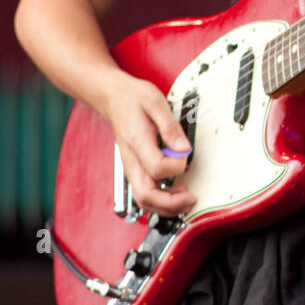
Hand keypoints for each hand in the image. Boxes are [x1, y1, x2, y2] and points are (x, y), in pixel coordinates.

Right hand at [103, 74, 194, 217]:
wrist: (113, 97)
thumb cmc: (133, 99)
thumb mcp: (155, 102)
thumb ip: (170, 127)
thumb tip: (184, 149)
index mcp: (137, 143)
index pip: (158, 168)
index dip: (177, 166)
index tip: (186, 154)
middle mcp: (132, 161)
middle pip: (146, 195)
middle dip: (171, 203)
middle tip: (190, 197)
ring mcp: (132, 168)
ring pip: (144, 200)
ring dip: (166, 207)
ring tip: (186, 200)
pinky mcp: (135, 170)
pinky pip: (145, 194)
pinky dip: (161, 202)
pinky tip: (175, 195)